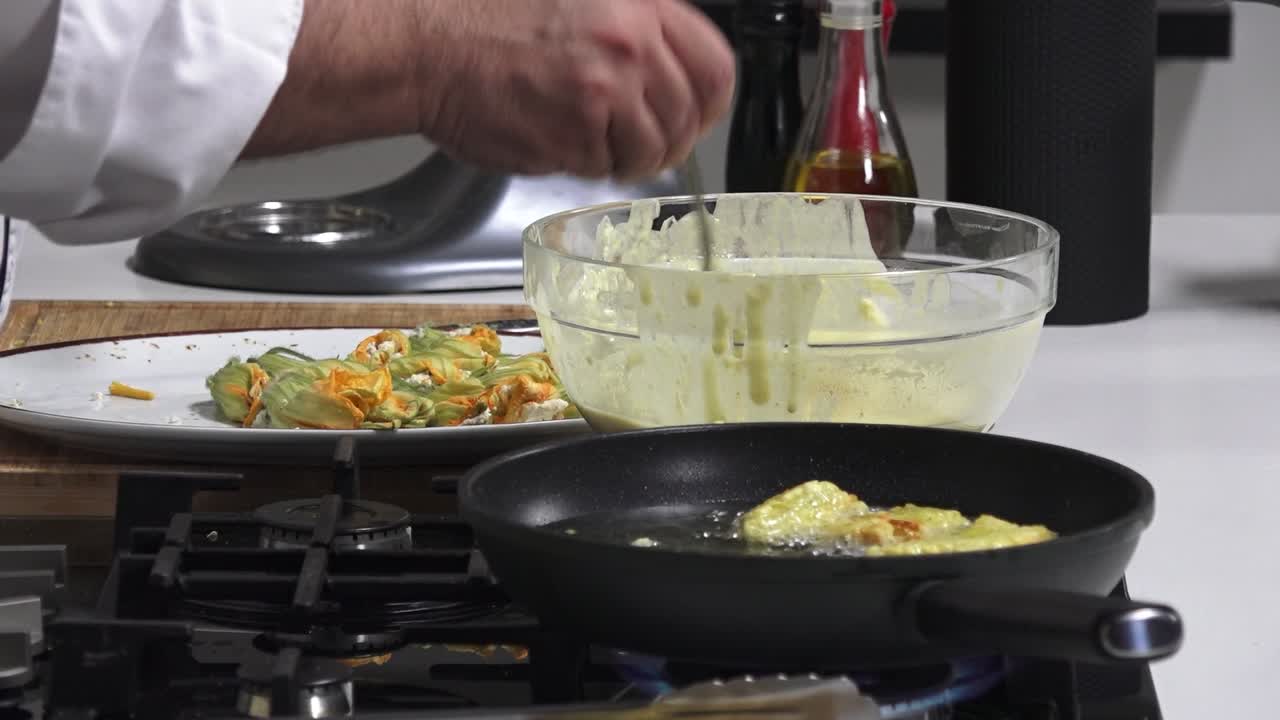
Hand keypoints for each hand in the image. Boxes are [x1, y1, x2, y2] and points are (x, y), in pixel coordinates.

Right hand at [414, 0, 736, 179]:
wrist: (425, 47)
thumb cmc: (483, 19)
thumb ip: (630, 25)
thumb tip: (669, 68)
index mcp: (636, 6)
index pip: (714, 67)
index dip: (708, 102)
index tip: (695, 115)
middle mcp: (627, 45)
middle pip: (686, 117)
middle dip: (667, 137)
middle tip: (639, 140)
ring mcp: (603, 93)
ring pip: (651, 150)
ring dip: (627, 156)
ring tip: (592, 141)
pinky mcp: (574, 137)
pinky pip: (605, 167)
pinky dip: (586, 164)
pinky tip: (558, 138)